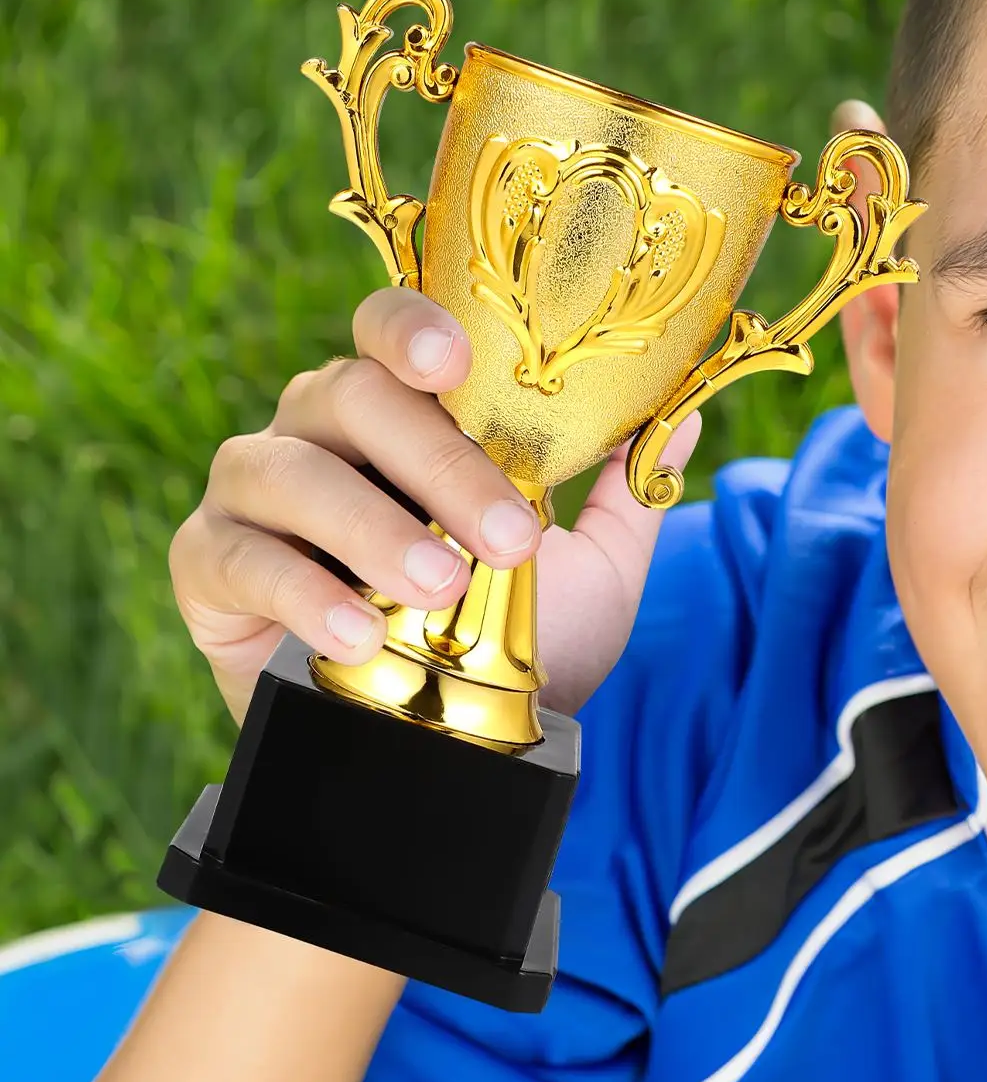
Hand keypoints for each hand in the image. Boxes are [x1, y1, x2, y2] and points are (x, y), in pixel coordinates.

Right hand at [170, 286, 700, 724]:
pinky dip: (299, 593)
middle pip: (349, 395)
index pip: (390, 335)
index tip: (460, 367)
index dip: (415, 330)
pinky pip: (237, 557)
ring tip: (439, 588)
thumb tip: (681, 416)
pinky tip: (357, 634)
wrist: (446, 751)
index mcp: (403, 416)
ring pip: (286, 469)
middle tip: (506, 538)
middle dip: (435, 463)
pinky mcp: (210, 567)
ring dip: (372, 527)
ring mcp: (255, 495)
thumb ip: (627, 495)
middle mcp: (319, 434)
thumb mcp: (591, 574)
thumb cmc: (509, 645)